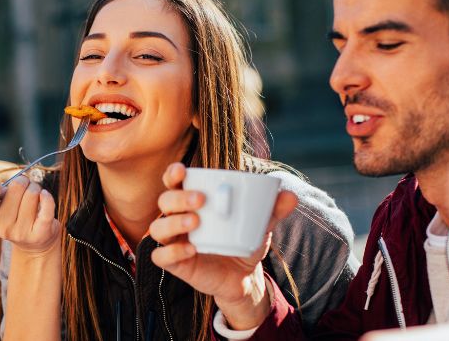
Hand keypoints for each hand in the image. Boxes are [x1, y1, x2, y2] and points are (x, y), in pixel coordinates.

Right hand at [0, 177, 60, 254]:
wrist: (35, 242)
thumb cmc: (14, 216)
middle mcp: (3, 229)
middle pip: (16, 187)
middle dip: (22, 182)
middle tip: (23, 189)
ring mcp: (22, 232)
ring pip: (33, 193)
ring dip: (36, 188)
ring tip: (33, 196)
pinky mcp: (41, 232)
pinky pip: (47, 206)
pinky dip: (47, 197)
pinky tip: (44, 196)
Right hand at [149, 163, 297, 329]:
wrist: (243, 277)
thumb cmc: (243, 240)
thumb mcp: (259, 225)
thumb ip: (273, 210)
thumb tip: (291, 195)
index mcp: (192, 201)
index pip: (174, 182)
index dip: (173, 173)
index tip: (183, 170)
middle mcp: (177, 217)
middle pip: (164, 201)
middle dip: (178, 197)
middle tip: (200, 200)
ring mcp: (174, 240)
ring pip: (158, 227)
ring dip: (173, 222)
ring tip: (194, 223)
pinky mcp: (175, 263)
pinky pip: (161, 256)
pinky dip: (173, 252)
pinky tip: (191, 250)